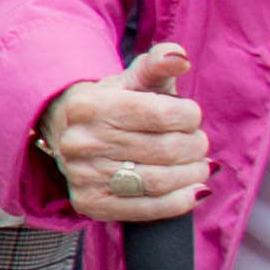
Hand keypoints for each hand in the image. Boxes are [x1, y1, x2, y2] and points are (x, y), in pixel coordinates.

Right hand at [44, 44, 208, 221]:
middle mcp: (80, 142)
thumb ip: (159, 63)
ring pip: (161, 181)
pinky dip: (181, 202)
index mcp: (89, 105)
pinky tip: (194, 191)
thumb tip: (180, 59)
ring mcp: (82, 176)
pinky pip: (148, 209)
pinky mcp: (91, 204)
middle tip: (199, 144)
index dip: (190, 115)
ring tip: (200, 167)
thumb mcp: (133, 79)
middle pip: (166, 149)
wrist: (69, 135)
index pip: (163, 114)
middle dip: (196, 147)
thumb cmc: (113, 105)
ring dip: (193, 175)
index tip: (190, 116)